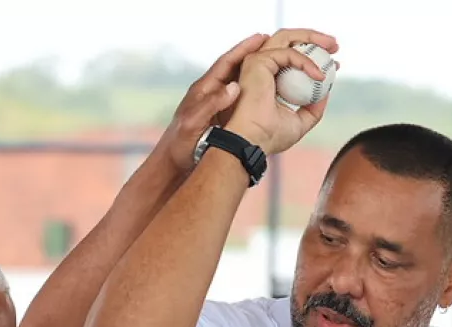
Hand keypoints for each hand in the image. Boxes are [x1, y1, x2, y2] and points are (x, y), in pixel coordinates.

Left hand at [158, 33, 268, 172]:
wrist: (174, 163)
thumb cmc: (180, 145)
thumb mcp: (193, 123)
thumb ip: (211, 104)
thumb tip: (234, 87)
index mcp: (203, 90)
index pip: (226, 63)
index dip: (243, 49)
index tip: (261, 38)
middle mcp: (211, 93)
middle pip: (235, 68)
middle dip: (254, 55)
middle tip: (275, 44)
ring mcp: (217, 104)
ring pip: (240, 82)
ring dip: (257, 72)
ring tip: (277, 63)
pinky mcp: (222, 116)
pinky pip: (242, 99)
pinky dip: (255, 91)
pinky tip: (268, 90)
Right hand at [225, 29, 338, 154]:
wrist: (252, 143)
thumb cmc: (268, 137)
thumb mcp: (299, 121)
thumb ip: (312, 108)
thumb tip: (325, 93)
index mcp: (267, 80)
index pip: (292, 58)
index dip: (314, 56)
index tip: (333, 65)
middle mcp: (260, 68)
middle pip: (288, 41)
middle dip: (314, 38)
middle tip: (334, 46)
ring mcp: (257, 63)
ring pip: (286, 37)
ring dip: (311, 37)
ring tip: (332, 47)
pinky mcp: (257, 62)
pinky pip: (289, 54)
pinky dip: (307, 62)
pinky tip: (319, 76)